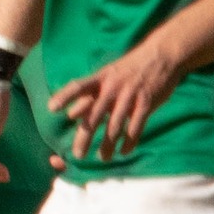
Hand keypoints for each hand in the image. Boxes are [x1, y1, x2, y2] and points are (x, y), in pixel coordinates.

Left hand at [50, 39, 179, 163]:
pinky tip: (124, 151)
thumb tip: (71, 114)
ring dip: (108, 144)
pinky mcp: (147, 102)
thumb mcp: (107, 74)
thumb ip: (90, 93)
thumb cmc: (129, 68)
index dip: (64, 96)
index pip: (78, 86)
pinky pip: (136, 126)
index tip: (51, 108)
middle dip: (85, 136)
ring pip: (115, 124)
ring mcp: (130, 95)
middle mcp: (112, 87)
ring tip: (102, 158)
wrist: (162, 55)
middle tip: (78, 154)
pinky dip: (130, 141)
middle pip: (95, 114)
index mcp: (100, 78)